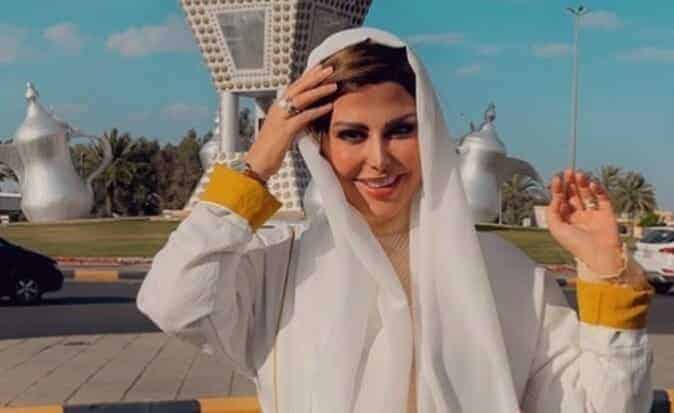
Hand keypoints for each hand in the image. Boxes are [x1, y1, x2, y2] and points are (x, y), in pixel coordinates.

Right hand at [244, 64, 336, 179]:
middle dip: (314, 77)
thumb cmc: (270, 149)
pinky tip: (328, 107)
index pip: (294, 87)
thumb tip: (307, 114)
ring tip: (333, 85)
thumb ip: (294, 119)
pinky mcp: (284, 131)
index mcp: (278, 108)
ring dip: (318, 90)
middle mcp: (278, 109)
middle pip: (298, 88)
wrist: (257, 163)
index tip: (320, 67)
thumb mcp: (284, 130)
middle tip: (329, 68)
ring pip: (301, 99)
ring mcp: (280, 119)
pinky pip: (302, 117)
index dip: (307, 76)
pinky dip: (316, 111)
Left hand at [546, 169, 624, 277]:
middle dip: (570, 183)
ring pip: (587, 194)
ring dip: (582, 184)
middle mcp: (579, 216)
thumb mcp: (556, 228)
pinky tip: (591, 184)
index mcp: (566, 221)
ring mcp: (593, 214)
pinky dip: (597, 190)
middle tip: (568, 171)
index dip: (558, 189)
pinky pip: (602, 198)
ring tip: (579, 174)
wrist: (600, 254)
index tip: (557, 178)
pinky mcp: (607, 213)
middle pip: (573, 195)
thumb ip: (552, 212)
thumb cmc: (576, 244)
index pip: (561, 201)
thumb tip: (555, 197)